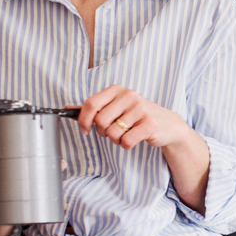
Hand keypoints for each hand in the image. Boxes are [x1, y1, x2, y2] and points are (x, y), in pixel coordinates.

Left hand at [76, 85, 190, 150]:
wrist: (167, 125)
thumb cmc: (137, 116)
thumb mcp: (116, 108)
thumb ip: (93, 109)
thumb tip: (68, 109)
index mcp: (117, 90)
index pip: (91, 104)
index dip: (84, 120)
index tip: (85, 129)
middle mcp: (129, 96)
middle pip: (100, 121)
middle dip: (103, 133)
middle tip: (112, 133)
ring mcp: (140, 109)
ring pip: (113, 133)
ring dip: (116, 140)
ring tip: (125, 135)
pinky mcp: (149, 124)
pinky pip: (126, 141)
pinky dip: (126, 145)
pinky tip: (134, 140)